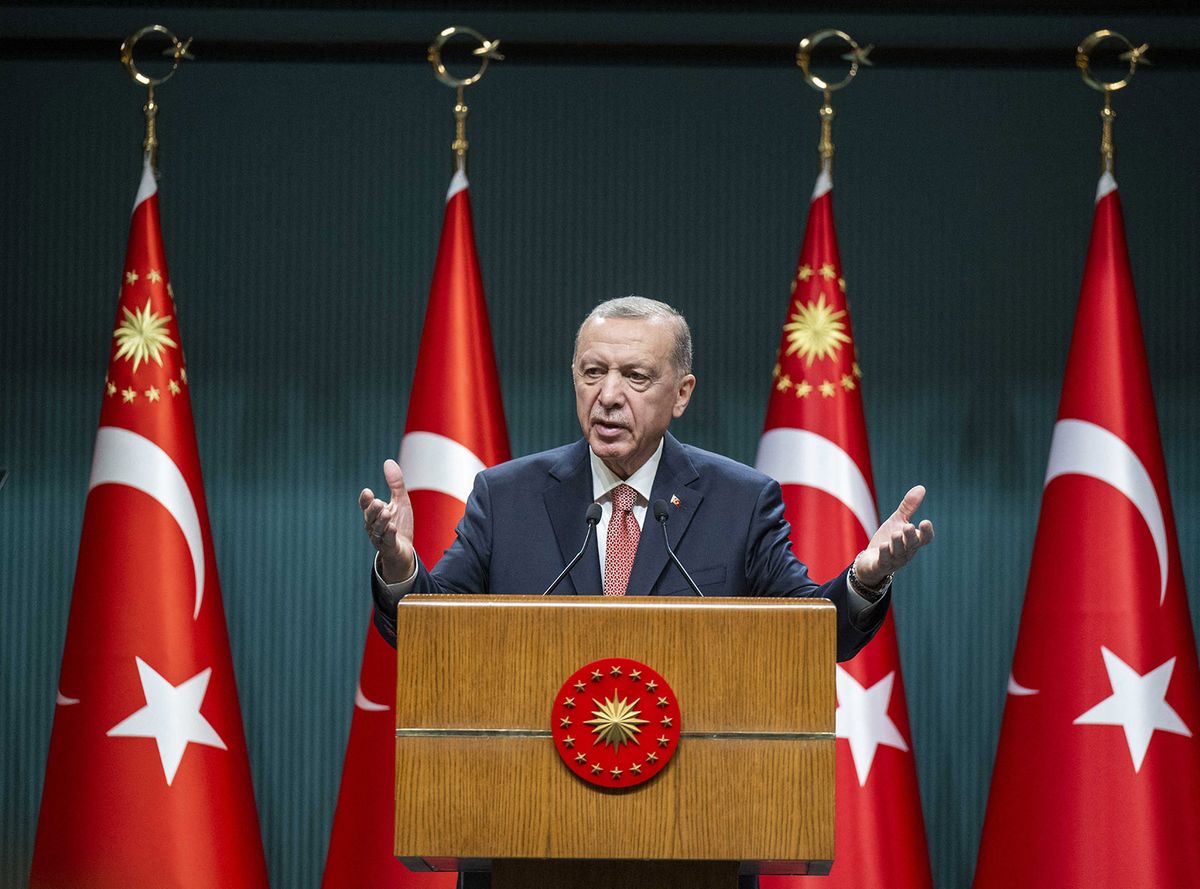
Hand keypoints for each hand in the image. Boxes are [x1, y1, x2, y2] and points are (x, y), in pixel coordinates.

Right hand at [359, 459, 415, 582]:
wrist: (404, 550)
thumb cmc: (399, 524)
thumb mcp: (400, 501)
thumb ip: (395, 483)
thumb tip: (388, 461)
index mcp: (374, 514)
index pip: (366, 505)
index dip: (365, 500)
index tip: (367, 492)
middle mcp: (373, 525)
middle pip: (369, 517)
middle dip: (372, 510)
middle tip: (378, 502)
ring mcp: (380, 537)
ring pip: (377, 529)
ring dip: (381, 521)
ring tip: (386, 513)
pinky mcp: (389, 547)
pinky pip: (387, 541)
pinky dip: (389, 535)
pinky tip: (392, 528)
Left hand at [855, 485, 934, 587]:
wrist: (871, 560)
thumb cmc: (888, 539)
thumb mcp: (898, 521)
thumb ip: (908, 507)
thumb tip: (921, 488)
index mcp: (913, 541)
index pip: (925, 539)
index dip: (927, 532)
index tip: (925, 522)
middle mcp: (906, 552)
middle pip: (912, 545)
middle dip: (911, 536)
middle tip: (908, 526)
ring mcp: (894, 560)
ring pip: (898, 553)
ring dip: (897, 543)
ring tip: (895, 533)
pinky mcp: (881, 565)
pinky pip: (884, 561)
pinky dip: (884, 554)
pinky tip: (883, 545)